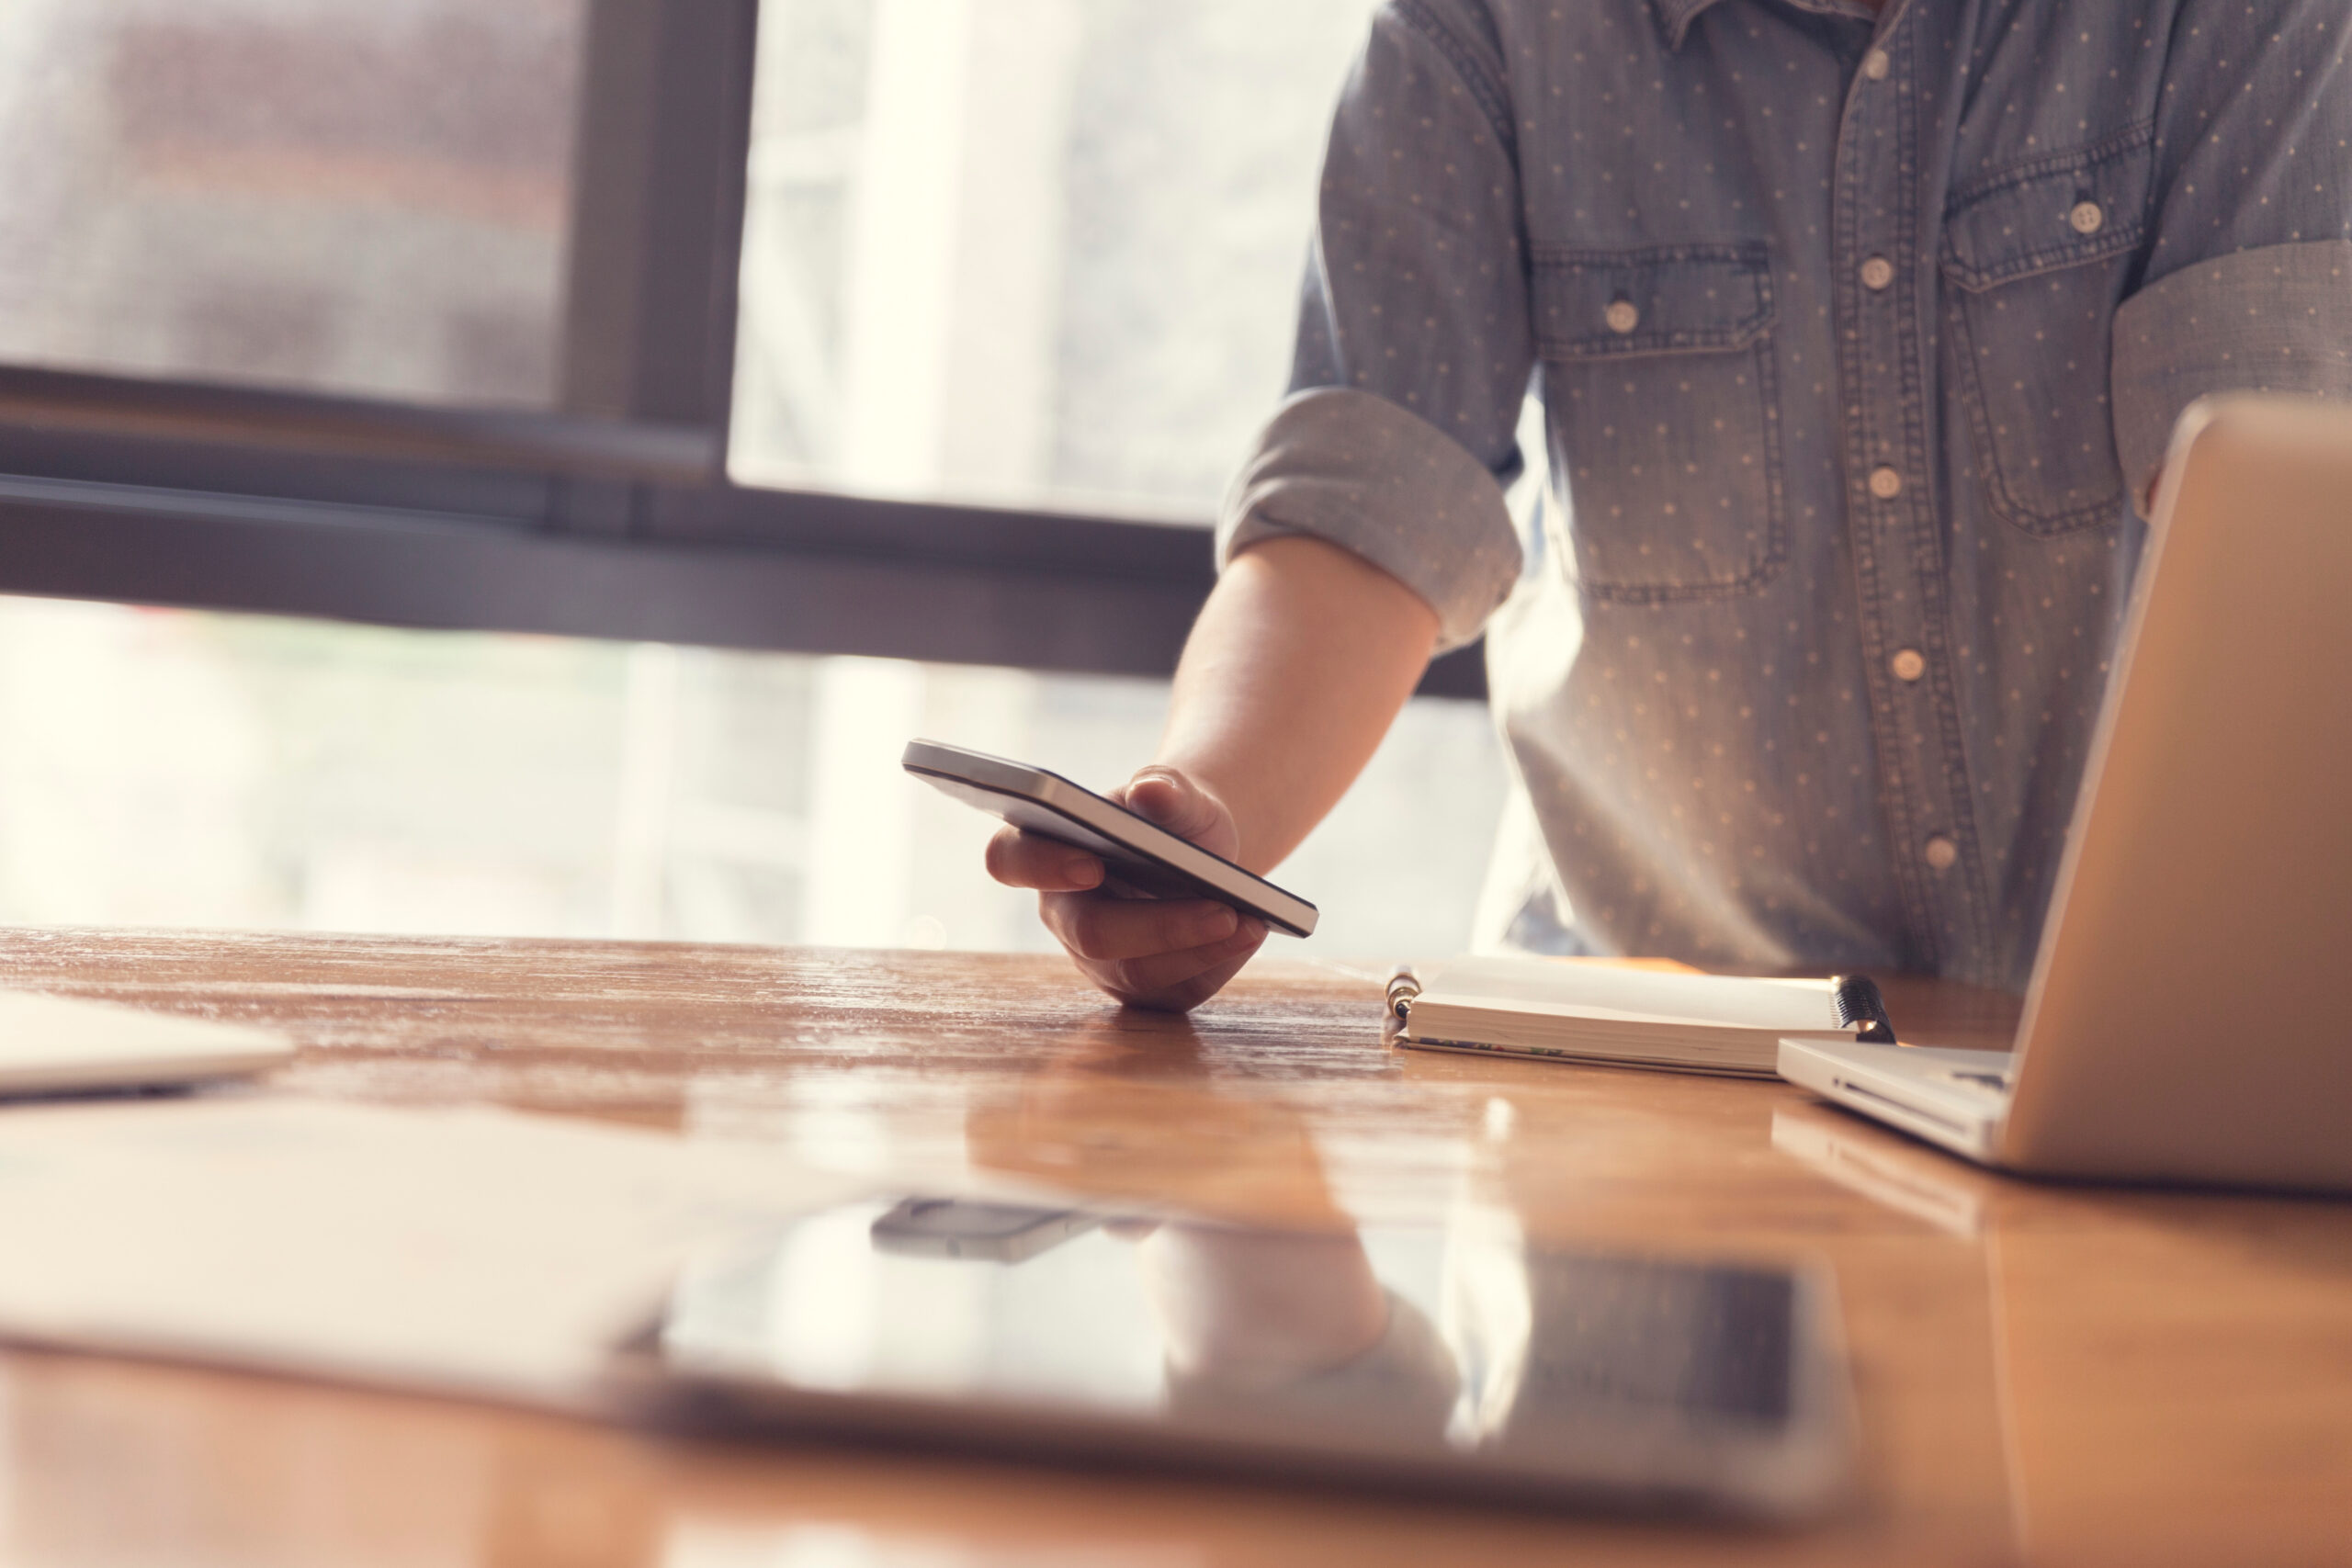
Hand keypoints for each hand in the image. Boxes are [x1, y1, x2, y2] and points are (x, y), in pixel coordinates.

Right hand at [985, 766, 1268, 1011]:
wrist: (1204, 854)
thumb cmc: (1175, 819)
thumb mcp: (1180, 795)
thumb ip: (1167, 788)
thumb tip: (1151, 790)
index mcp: (1045, 849)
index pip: (1010, 859)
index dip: (1040, 865)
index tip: (1091, 864)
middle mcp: (1062, 912)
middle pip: (1092, 933)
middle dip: (1160, 925)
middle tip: (1222, 910)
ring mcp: (1095, 959)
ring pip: (1136, 974)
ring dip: (1199, 950)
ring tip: (1250, 921)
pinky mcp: (1137, 988)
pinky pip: (1172, 994)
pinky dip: (1217, 965)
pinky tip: (1250, 934)